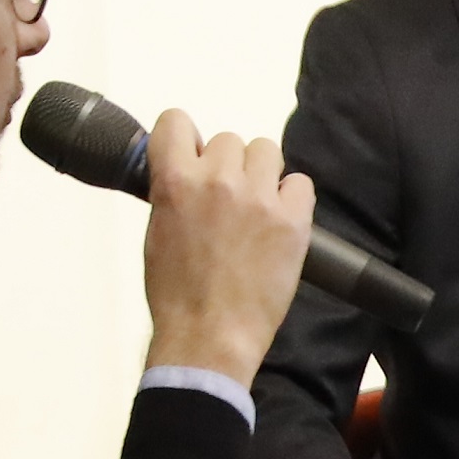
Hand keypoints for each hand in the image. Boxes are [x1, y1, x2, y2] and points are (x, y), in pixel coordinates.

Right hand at [138, 111, 315, 384]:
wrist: (210, 337)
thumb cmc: (177, 295)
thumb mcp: (157, 231)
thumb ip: (172, 192)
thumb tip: (188, 170)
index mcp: (174, 181)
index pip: (176, 120)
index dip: (186, 139)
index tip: (192, 157)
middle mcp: (218, 180)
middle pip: (229, 139)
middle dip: (228, 166)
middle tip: (227, 201)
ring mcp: (259, 198)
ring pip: (266, 150)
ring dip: (261, 173)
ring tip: (255, 208)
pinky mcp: (293, 221)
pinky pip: (301, 183)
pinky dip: (292, 199)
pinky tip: (280, 223)